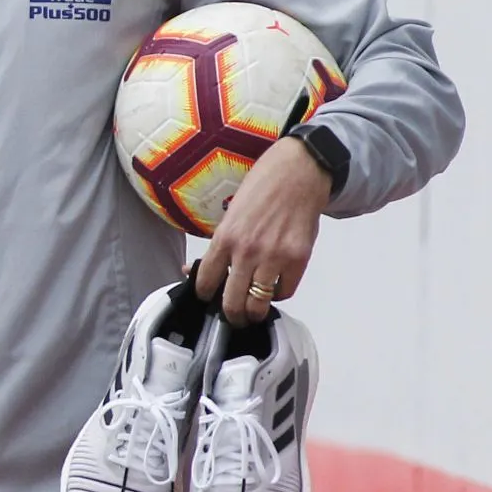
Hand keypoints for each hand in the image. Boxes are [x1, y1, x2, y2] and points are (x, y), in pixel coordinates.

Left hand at [196, 138, 330, 325]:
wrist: (298, 173)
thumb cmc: (261, 189)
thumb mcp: (230, 214)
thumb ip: (217, 245)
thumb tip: (192, 269)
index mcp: (224, 238)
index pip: (205, 282)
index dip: (205, 296)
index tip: (208, 299)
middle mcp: (247, 251)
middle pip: (232, 302)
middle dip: (231, 316)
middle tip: (233, 318)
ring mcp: (274, 257)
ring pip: (259, 305)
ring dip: (254, 313)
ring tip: (253, 312)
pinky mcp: (299, 259)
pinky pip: (285, 291)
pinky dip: (279, 294)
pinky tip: (274, 287)